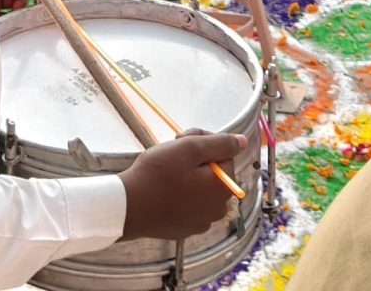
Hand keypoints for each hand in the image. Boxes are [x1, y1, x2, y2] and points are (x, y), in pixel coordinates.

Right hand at [119, 133, 248, 240]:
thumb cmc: (157, 174)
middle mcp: (218, 209)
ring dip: (187, 178)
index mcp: (223, 188)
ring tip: (164, 174)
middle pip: (213, 173)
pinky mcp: (186, 229)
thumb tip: (242, 141)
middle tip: (171, 157)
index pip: (223, 154)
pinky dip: (180, 196)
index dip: (202, 144)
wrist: (128, 207)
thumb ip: (219, 143)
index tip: (180, 142)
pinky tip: (163, 192)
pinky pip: (189, 205)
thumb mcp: (189, 148)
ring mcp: (202, 222)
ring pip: (201, 189)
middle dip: (196, 161)